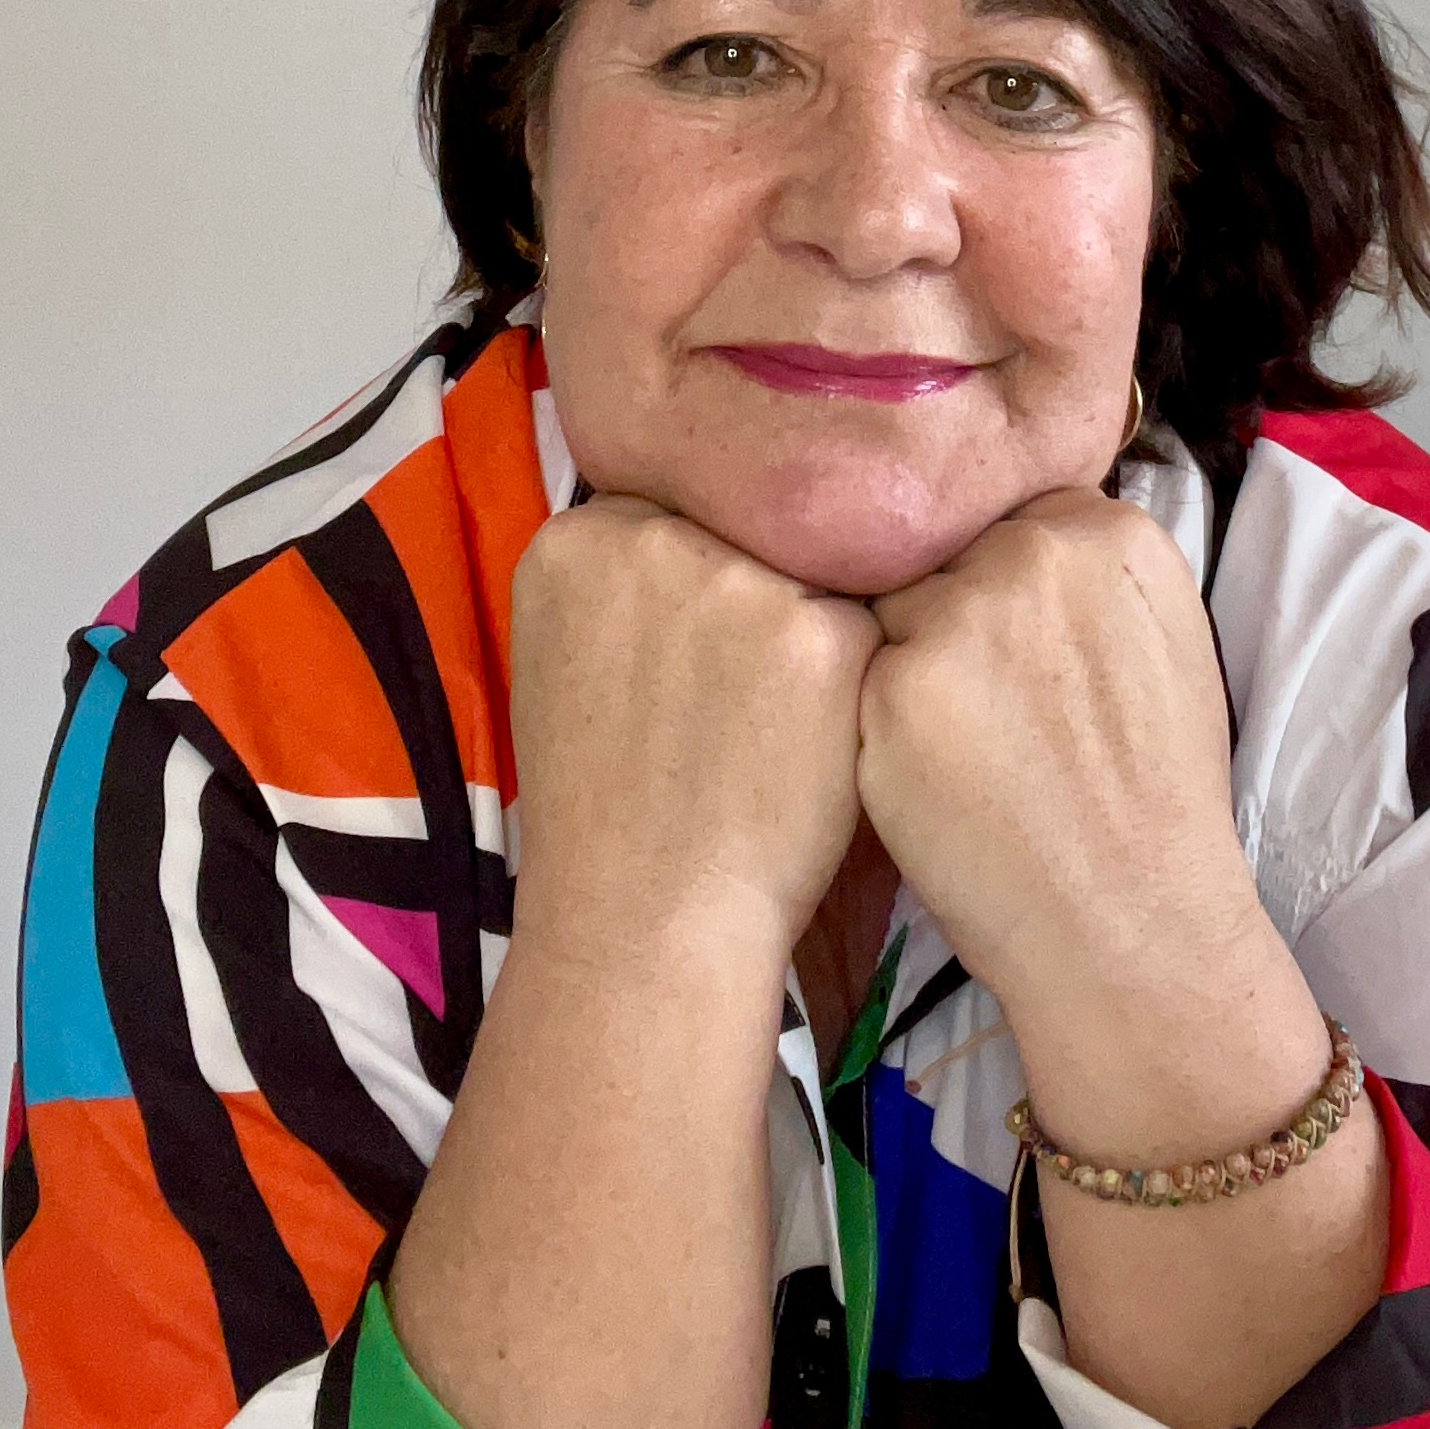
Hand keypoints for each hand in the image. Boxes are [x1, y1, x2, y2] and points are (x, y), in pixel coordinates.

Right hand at [509, 495, 882, 980]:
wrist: (646, 920)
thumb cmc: (606, 804)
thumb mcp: (569, 659)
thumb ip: (626, 581)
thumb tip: (705, 526)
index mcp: (575, 540)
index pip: (670, 509)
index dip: (696, 572)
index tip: (694, 642)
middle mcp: (652, 538)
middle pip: (742, 528)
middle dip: (749, 590)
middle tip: (734, 690)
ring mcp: (741, 580)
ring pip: (807, 570)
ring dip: (804, 629)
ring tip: (769, 721)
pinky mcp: (824, 634)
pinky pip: (860, 625)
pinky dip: (847, 681)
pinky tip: (812, 739)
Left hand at [857, 489, 1280, 1131]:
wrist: (1130, 922)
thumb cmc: (1152, 798)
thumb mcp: (1163, 645)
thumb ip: (1088, 574)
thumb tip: (1013, 534)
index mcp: (1110, 533)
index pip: (1012, 514)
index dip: (1001, 578)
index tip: (1017, 638)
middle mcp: (1034, 552)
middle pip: (947, 552)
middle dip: (954, 612)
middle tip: (992, 704)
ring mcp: (958, 616)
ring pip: (896, 608)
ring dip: (910, 663)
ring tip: (966, 747)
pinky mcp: (889, 685)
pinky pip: (860, 673)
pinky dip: (880, 722)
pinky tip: (933, 775)